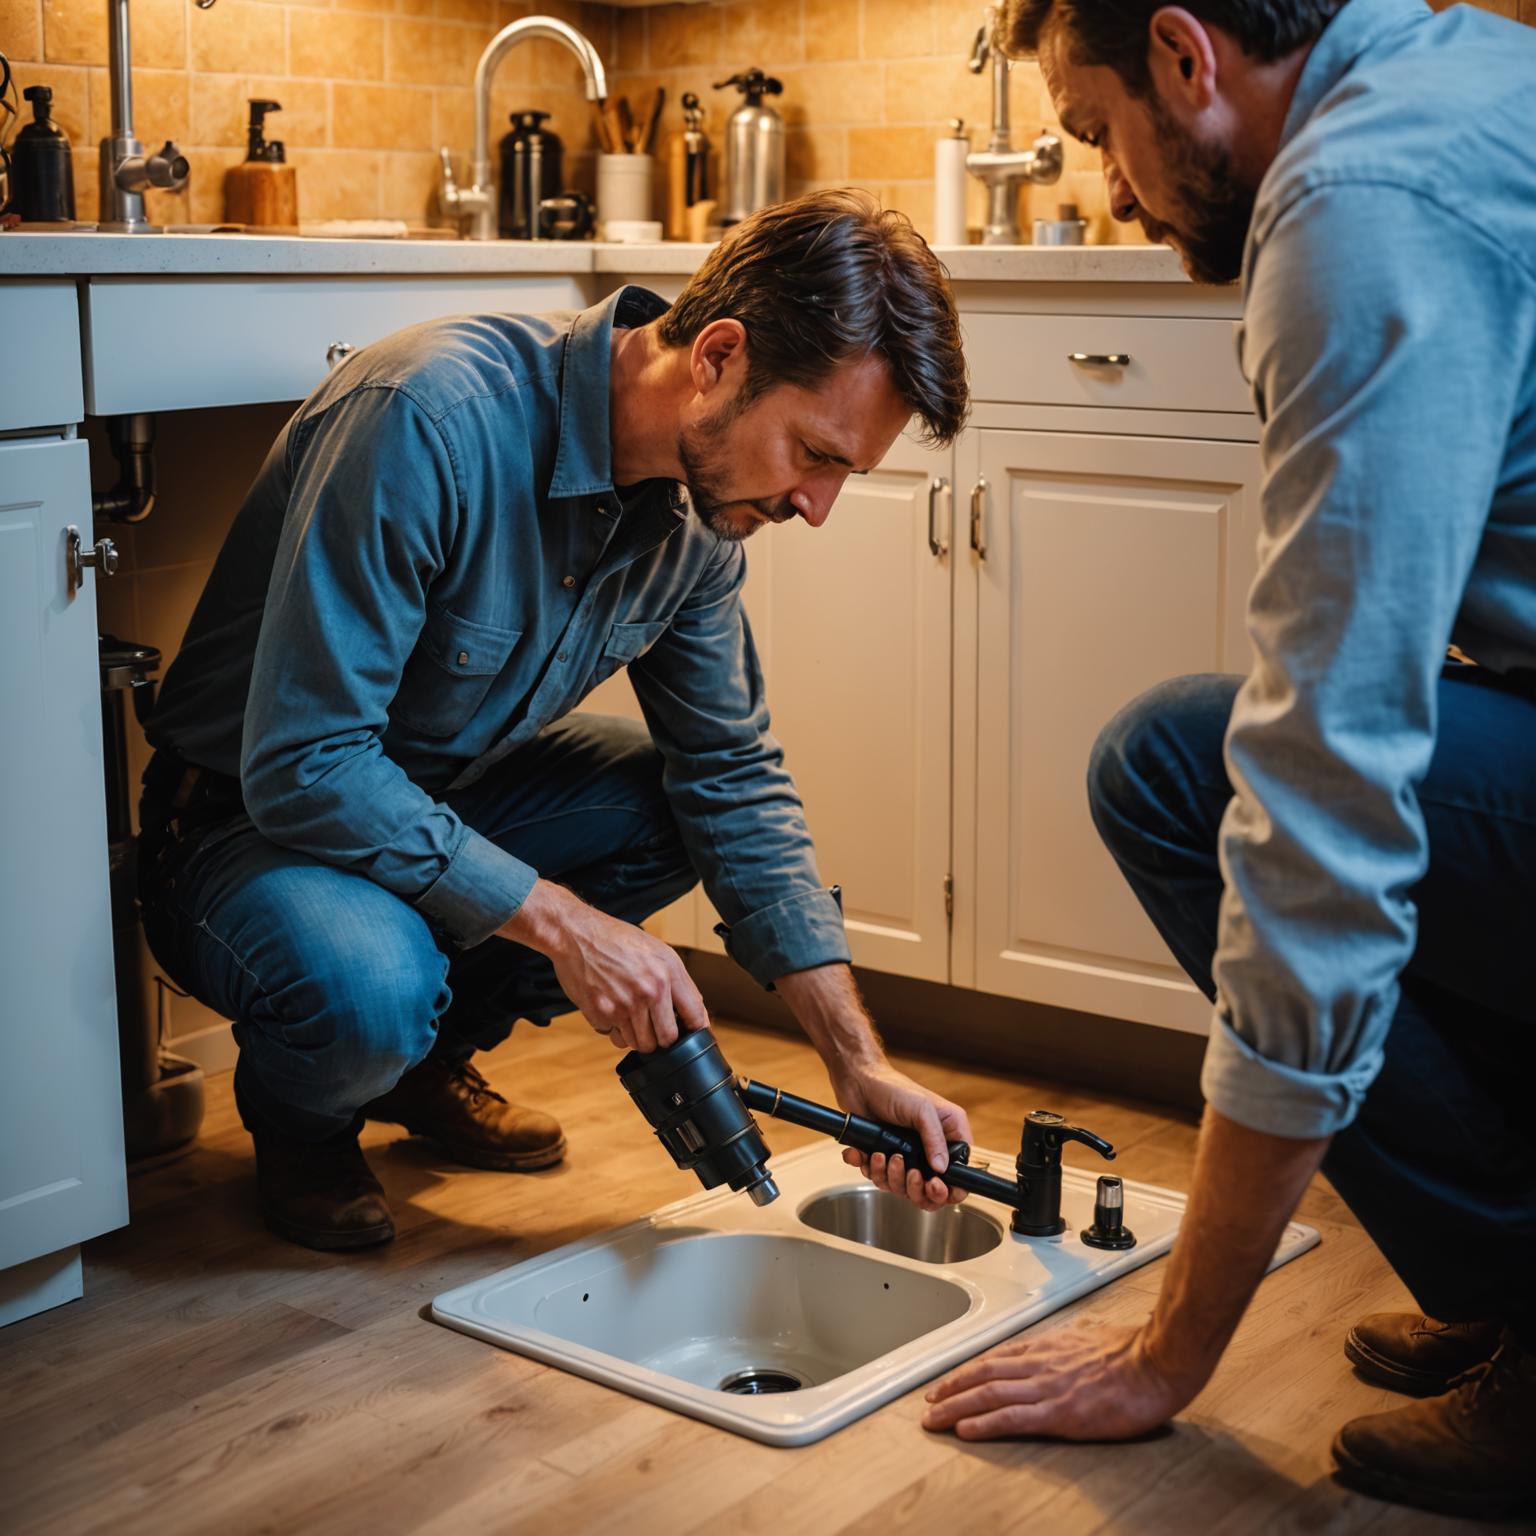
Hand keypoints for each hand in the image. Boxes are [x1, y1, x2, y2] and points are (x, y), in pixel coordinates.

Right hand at [498, 880, 708, 1051]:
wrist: (576, 934)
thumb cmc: (616, 940)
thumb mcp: (658, 950)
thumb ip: (678, 982)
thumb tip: (694, 1013)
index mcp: (667, 973)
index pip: (695, 1016)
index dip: (696, 1030)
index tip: (692, 1033)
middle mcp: (648, 991)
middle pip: (667, 1039)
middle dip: (662, 1037)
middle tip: (656, 1027)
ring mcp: (623, 1005)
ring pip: (640, 1044)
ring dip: (637, 1036)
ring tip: (631, 1014)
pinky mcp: (601, 1015)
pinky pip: (615, 1038)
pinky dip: (615, 1031)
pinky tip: (613, 1010)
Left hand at [832, 1060, 973, 1211]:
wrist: (859, 1081)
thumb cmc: (894, 1088)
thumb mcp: (922, 1109)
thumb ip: (935, 1139)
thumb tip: (942, 1169)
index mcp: (948, 1135)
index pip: (959, 1173)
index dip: (950, 1188)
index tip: (936, 1187)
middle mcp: (929, 1149)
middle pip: (930, 1190)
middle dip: (917, 1187)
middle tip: (911, 1173)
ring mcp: (906, 1156)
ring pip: (903, 1188)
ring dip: (891, 1177)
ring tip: (884, 1156)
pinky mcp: (883, 1158)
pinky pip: (879, 1178)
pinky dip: (871, 1170)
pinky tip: (867, 1153)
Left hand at [921, 1323, 1193, 1440]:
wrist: (1155, 1362)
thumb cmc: (1132, 1353)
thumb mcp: (1092, 1338)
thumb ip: (1071, 1346)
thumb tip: (1066, 1347)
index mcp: (1048, 1348)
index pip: (997, 1359)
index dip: (969, 1371)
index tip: (950, 1380)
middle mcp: (1040, 1365)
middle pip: (983, 1375)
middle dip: (950, 1388)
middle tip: (928, 1401)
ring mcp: (1047, 1389)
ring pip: (988, 1394)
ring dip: (955, 1405)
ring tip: (933, 1418)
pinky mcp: (1059, 1413)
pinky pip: (1013, 1418)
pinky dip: (984, 1423)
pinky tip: (966, 1430)